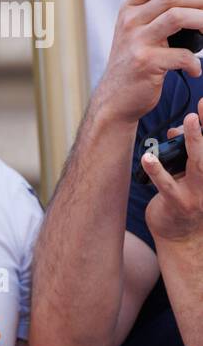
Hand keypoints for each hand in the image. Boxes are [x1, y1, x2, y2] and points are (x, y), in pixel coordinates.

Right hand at [94, 0, 202, 125]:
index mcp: (128, 12)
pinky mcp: (146, 63)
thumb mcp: (136, 34)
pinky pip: (182, 55)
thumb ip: (154, 15)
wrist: (115, 98)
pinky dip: (195, 62)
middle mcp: (130, 23)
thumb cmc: (133, 64)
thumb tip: (192, 1)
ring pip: (178, 17)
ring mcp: (136, 42)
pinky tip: (196, 68)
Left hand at [142, 101, 202, 243]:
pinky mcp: (179, 205)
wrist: (181, 237)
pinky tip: (147, 158)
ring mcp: (198, 194)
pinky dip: (157, 170)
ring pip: (198, 165)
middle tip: (200, 109)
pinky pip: (167, 185)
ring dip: (193, 142)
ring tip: (185, 122)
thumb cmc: (184, 199)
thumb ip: (184, 151)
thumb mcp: (187, 173)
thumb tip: (177, 128)